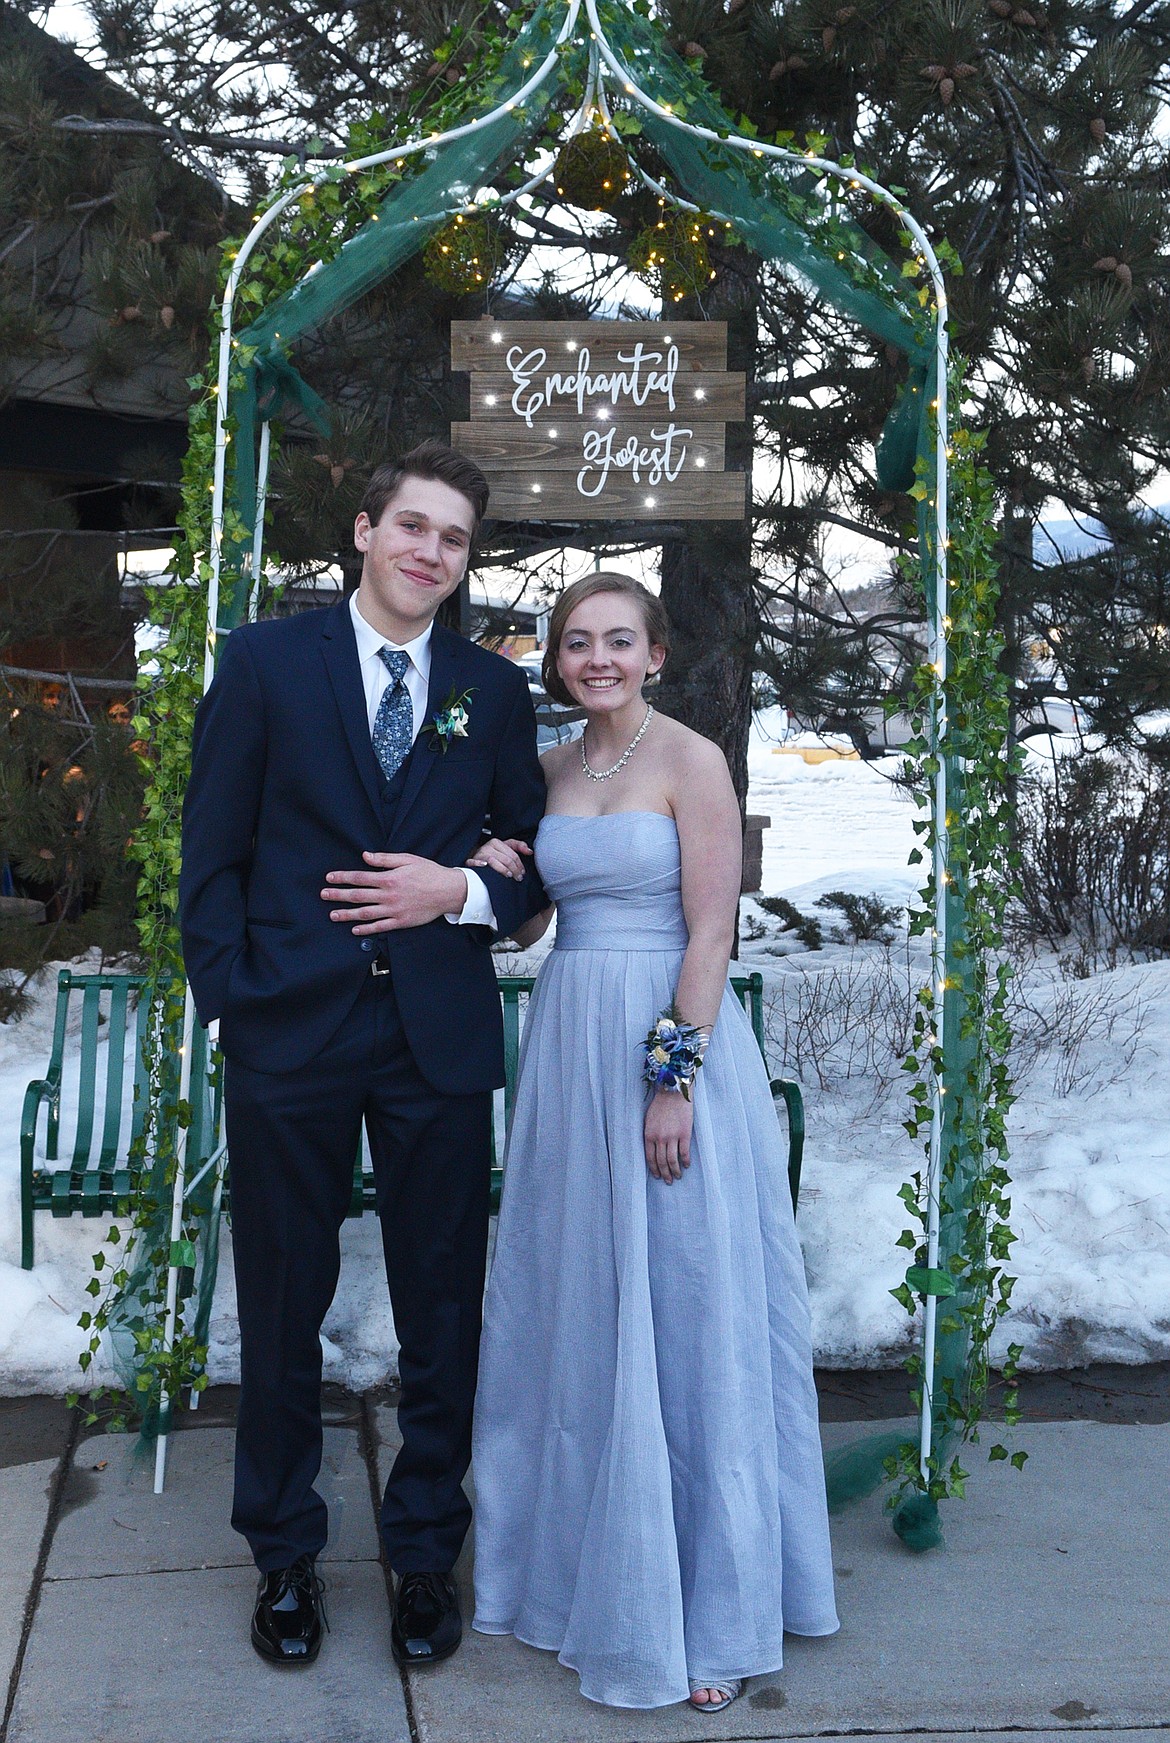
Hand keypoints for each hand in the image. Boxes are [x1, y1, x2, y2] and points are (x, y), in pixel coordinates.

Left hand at [322, 852, 466, 932]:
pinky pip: (380, 927)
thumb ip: (385, 859)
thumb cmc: (429, 873)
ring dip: (347, 914)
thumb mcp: (407, 859)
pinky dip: (366, 929)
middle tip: (324, 895)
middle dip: (338, 895)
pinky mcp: (401, 921)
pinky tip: (354, 930)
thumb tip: (365, 856)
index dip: (342, 878)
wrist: (448, 891)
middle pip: (358, 896)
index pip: (359, 878)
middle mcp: (388, 896)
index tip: (329, 878)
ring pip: (365, 913)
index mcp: (389, 879)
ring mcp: (394, 910)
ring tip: (333, 915)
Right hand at [466, 837, 532, 880]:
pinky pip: (474, 862)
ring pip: (493, 861)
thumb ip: (518, 846)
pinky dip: (479, 864)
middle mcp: (488, 847)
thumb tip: (530, 851)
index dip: (520, 864)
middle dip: (514, 870)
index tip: (523, 872)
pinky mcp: (470, 861)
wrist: (473, 856)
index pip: (513, 854)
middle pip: (505, 859)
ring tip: (509, 876)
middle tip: (518, 878)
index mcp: (496, 842)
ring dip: (502, 869)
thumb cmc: (492, 853)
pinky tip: (485, 866)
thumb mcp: (505, 847)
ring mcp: (479, 854)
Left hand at [644, 1089, 693, 1183]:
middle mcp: (660, 1138)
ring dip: (675, 1171)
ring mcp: (672, 1137)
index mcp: (649, 1135)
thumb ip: (649, 1134)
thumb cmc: (660, 1105)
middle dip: (665, 1174)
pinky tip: (687, 1165)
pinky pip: (684, 1152)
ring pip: (673, 1160)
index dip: (654, 1169)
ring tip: (678, 1176)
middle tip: (668, 1181)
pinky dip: (686, 1161)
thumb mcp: (648, 1120)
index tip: (658, 1176)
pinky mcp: (684, 1134)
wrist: (673, 1092)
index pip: (650, 1158)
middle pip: (662, 1162)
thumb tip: (651, 1148)